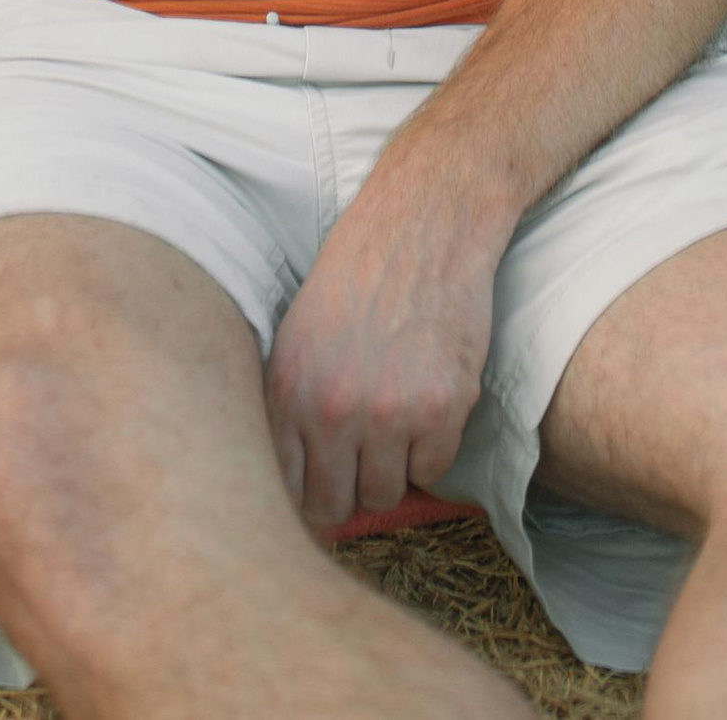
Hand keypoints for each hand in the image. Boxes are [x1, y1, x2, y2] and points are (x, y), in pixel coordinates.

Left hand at [264, 163, 500, 532]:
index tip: (323, 484)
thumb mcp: (299, 335)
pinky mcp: (442, 409)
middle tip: (364, 453)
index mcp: (286, 389)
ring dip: (393, 466)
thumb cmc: (359, 273)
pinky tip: (429, 396)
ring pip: (386, 494)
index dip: (306, 492)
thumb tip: (294, 485)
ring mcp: (387, 413)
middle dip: (349, 487)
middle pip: (335, 505)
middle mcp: (330, 409)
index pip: (284, 490)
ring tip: (397, 413)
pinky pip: (434, 470)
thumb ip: (291, 408)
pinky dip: (434, 445)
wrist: (425, 221)